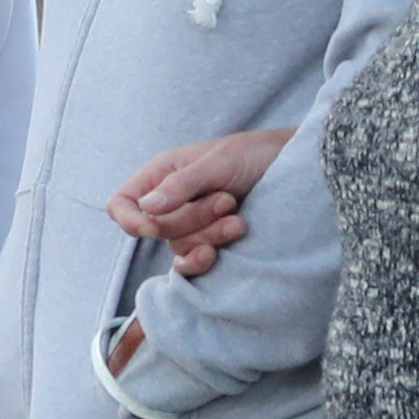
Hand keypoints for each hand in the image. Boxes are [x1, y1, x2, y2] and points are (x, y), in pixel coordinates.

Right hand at [106, 126, 292, 276]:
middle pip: (156, 229)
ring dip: (210, 235)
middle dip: (193, 219)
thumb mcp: (218, 162)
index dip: (130, 219)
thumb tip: (147, 208)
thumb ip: (182, 185)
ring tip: (239, 217)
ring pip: (179, 246)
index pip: (122, 203)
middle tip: (227, 200)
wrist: (296, 171)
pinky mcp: (209, 242)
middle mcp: (170, 201)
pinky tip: (216, 255)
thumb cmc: (254, 154)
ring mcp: (190, 224)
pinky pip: (191, 263)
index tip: (151, 227)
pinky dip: (201, 261)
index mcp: (162, 174)